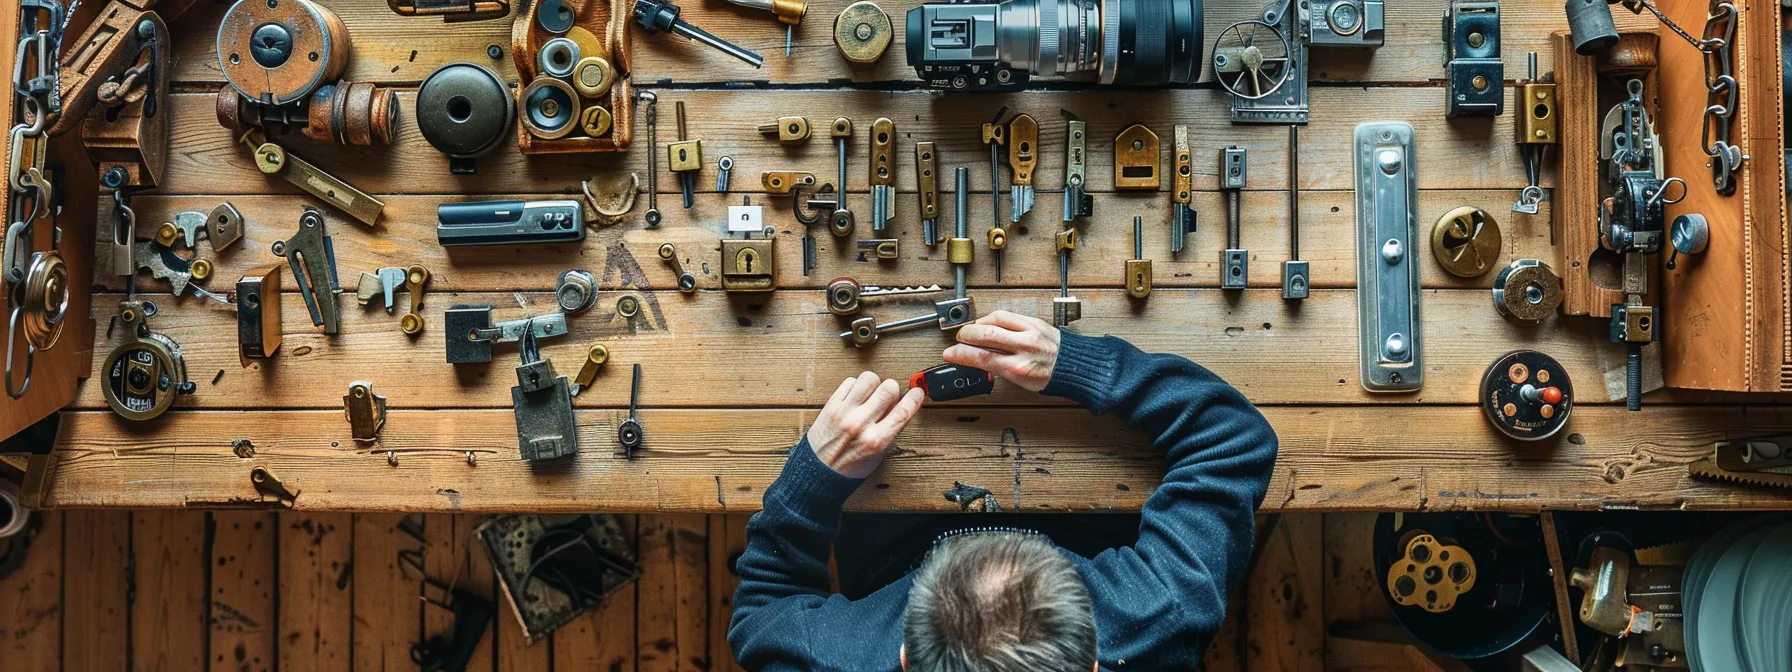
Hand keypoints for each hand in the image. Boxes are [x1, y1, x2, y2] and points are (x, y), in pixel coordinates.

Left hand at [806, 371, 925, 478]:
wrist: (819, 472)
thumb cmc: (850, 465)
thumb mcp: (879, 454)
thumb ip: (891, 430)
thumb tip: (902, 404)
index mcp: (876, 441)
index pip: (903, 412)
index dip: (915, 398)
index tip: (917, 393)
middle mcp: (860, 425)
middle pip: (889, 388)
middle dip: (893, 390)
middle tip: (889, 396)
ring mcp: (844, 413)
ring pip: (869, 378)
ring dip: (874, 383)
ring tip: (871, 393)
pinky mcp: (831, 405)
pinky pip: (849, 381)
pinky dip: (856, 386)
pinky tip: (856, 397)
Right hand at [942, 310, 1060, 392]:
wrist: (1074, 366)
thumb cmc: (1049, 376)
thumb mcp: (1020, 381)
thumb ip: (997, 368)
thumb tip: (975, 359)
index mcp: (1019, 368)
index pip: (983, 357)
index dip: (961, 354)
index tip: (950, 353)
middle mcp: (1025, 347)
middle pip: (986, 334)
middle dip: (967, 335)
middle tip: (960, 339)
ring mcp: (1030, 332)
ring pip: (996, 318)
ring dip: (979, 323)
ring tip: (973, 330)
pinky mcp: (1035, 321)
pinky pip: (1009, 314)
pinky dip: (994, 317)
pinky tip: (989, 322)